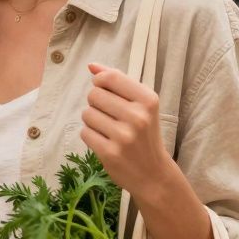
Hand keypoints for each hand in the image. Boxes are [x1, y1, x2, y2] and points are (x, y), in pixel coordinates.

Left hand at [79, 62, 174, 196]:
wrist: (153, 173)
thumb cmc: (144, 133)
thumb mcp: (141, 105)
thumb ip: (117, 81)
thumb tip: (91, 65)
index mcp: (148, 100)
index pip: (110, 77)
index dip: (100, 81)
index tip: (105, 90)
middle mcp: (138, 117)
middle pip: (94, 95)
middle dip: (96, 103)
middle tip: (111, 116)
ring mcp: (123, 136)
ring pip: (87, 114)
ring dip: (93, 120)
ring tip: (109, 130)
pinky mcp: (110, 153)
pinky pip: (85, 132)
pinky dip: (91, 135)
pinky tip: (105, 141)